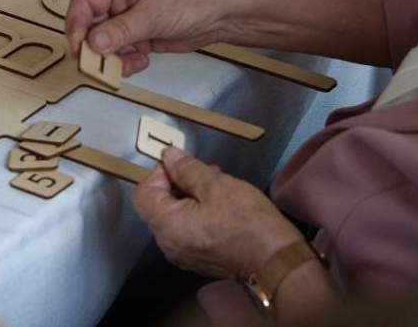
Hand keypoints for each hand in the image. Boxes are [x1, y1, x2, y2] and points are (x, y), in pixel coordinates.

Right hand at [65, 0, 241, 75]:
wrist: (225, 12)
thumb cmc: (190, 1)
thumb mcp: (152, 15)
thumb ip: (119, 30)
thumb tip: (90, 44)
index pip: (84, 0)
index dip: (75, 24)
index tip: (78, 49)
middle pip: (93, 23)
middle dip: (95, 46)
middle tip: (98, 66)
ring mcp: (133, 16)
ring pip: (107, 40)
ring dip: (113, 56)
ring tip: (128, 65)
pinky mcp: (144, 33)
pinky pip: (124, 49)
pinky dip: (127, 59)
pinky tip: (141, 61)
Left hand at [132, 147, 303, 279]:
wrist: (275, 262)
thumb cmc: (246, 220)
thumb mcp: (216, 185)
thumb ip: (187, 169)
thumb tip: (168, 156)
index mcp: (166, 226)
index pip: (142, 194)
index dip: (158, 173)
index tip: (182, 165)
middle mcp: (167, 244)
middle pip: (156, 206)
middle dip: (176, 183)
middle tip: (205, 172)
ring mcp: (182, 255)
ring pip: (173, 217)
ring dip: (188, 197)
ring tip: (217, 185)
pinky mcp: (198, 259)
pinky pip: (186, 231)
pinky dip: (196, 214)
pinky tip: (220, 205)